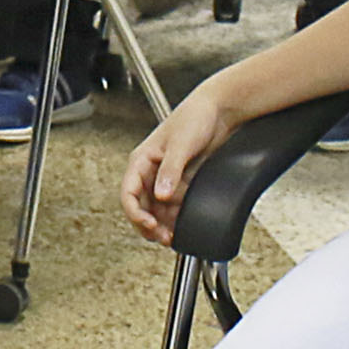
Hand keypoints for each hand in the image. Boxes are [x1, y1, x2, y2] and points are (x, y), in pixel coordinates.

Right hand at [122, 89, 239, 243]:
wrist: (220, 111)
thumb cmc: (194, 117)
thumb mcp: (181, 145)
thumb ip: (170, 171)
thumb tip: (161, 196)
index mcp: (142, 161)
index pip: (128, 193)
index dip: (135, 213)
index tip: (149, 225)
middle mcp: (151, 172)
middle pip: (140, 207)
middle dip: (148, 225)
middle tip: (163, 237)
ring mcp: (166, 179)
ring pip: (156, 211)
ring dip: (162, 225)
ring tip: (172, 237)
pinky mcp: (182, 183)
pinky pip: (174, 207)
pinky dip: (175, 219)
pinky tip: (182, 227)